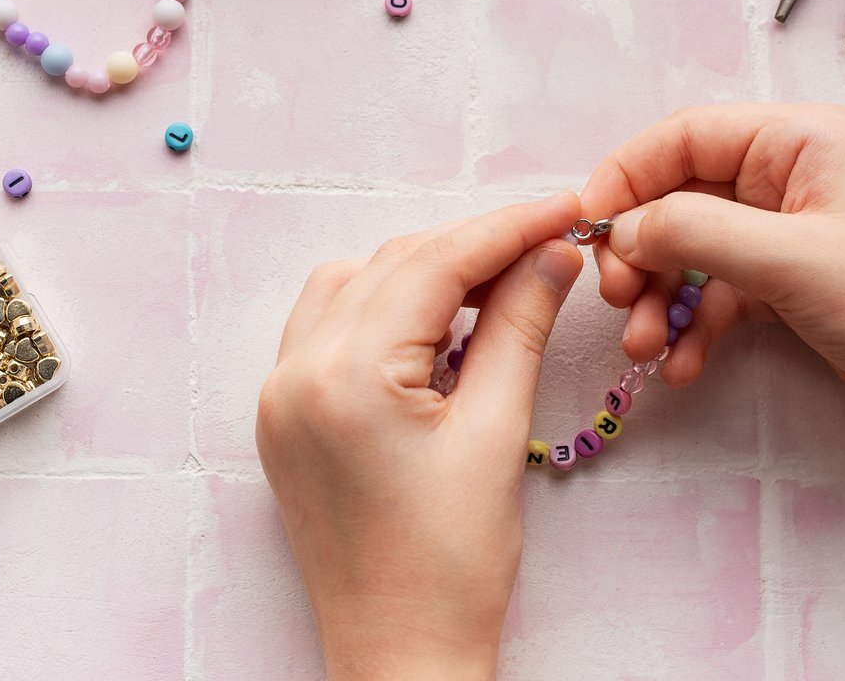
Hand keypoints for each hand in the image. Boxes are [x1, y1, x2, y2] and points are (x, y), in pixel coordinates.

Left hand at [255, 192, 584, 679]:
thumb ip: (518, 326)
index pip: (434, 265)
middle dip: (473, 246)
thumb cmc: (451, 565)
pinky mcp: (284, 418)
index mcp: (346, 376)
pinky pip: (330, 326)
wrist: (400, 653)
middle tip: (548, 244)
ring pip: (356, 285)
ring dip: (426, 271)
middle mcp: (295, 373)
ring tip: (500, 283)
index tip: (565, 209)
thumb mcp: (496, 433)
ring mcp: (279, 395)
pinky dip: (386, 306)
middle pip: (392, 265)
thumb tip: (552, 253)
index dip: (508, 228)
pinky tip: (439, 321)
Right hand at [580, 104, 844, 454]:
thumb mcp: (790, 261)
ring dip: (660, 297)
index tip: (584, 226)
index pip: (687, 135)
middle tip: (619, 299)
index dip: (628, 176)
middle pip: (681, 195)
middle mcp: (792, 175)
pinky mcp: (789, 287)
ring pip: (692, 251)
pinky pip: (717, 295)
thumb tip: (619, 227)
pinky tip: (681, 367)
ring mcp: (789, 233)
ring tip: (646, 349)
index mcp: (801, 139)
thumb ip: (695, 233)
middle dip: (642, 250)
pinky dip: (693, 328)